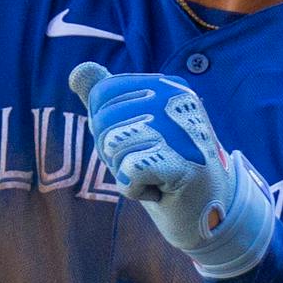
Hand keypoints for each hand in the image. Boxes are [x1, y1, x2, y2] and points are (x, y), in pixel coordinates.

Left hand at [70, 64, 275, 279]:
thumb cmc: (163, 167)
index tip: (137, 143)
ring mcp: (182, 128)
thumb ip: (104, 99)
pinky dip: (136, 189)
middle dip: (114, 154)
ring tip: (156, 175)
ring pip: (113, 146)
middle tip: (148, 163)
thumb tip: (77, 71)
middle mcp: (175, 98)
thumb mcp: (130, 127)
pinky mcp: (183, 161)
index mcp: (164, 85)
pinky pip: (128, 171)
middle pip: (103, 122)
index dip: (105, 128)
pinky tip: (161, 189)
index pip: (101, 95)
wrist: (205, 210)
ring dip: (126, 172)